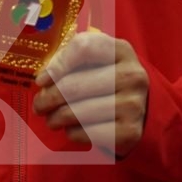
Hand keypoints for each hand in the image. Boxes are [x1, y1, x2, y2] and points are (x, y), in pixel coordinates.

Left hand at [31, 28, 149, 158]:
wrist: (142, 108)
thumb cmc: (109, 78)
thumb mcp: (98, 60)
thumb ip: (72, 59)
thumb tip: (45, 79)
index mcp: (121, 50)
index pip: (83, 48)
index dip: (57, 64)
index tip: (41, 80)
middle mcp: (132, 75)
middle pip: (75, 85)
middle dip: (49, 98)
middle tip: (38, 105)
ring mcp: (134, 104)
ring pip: (78, 112)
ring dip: (56, 118)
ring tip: (51, 119)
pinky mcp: (130, 131)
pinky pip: (88, 133)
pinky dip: (72, 132)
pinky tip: (70, 129)